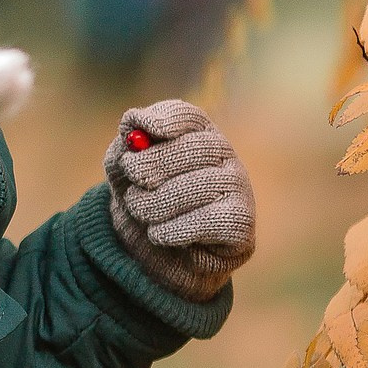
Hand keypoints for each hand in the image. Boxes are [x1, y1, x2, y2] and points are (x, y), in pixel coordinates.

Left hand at [104, 99, 255, 300]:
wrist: (160, 250)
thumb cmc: (145, 197)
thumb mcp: (125, 171)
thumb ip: (125, 145)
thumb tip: (131, 123)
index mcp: (198, 135)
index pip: (190, 117)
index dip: (168, 119)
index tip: (146, 128)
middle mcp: (225, 157)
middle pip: (196, 148)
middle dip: (155, 163)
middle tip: (133, 177)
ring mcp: (238, 188)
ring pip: (200, 186)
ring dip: (157, 202)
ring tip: (140, 211)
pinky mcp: (241, 222)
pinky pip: (208, 221)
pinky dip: (174, 229)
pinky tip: (159, 233)